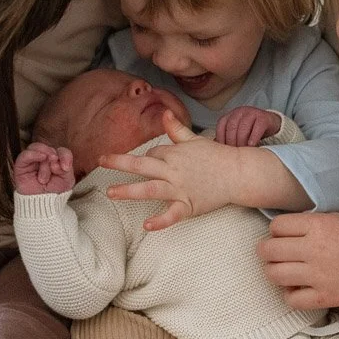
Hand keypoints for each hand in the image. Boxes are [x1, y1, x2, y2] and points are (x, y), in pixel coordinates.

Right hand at [14, 142, 74, 194]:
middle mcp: (42, 158)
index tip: (66, 168)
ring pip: (36, 147)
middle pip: (48, 148)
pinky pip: (24, 155)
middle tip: (55, 169)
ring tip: (46, 174)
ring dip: (44, 158)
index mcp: (54, 160)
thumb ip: (66, 166)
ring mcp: (31, 161)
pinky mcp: (21, 166)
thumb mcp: (67, 180)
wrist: (42, 205)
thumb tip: (56, 158)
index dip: (65, 156)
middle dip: (53, 157)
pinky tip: (41, 157)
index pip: (60, 150)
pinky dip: (33, 154)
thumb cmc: (54, 192)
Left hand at [102, 109, 241, 230]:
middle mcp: (173, 170)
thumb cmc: (216, 156)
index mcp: (173, 154)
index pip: (150, 154)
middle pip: (142, 166)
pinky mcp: (189, 205)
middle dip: (119, 163)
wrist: (237, 173)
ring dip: (129, 191)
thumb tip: (165, 112)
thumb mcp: (195, 139)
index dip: (146, 158)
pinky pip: (172, 214)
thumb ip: (177, 128)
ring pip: (150, 189)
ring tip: (111, 193)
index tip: (152, 164)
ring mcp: (180, 189)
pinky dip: (160, 221)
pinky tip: (146, 226)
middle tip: (101, 161)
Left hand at [215, 106, 280, 146]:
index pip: (221, 125)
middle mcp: (240, 112)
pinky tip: (252, 145)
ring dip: (242, 141)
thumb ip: (228, 139)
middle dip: (231, 142)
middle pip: (231, 126)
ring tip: (243, 151)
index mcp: (231, 115)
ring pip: (243, 126)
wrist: (271, 124)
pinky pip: (257, 127)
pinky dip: (254, 137)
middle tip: (234, 154)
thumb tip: (217, 151)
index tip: (223, 151)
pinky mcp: (264, 117)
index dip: (221, 138)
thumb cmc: (251, 131)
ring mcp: (252, 113)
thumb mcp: (238, 133)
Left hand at [257, 212, 338, 309]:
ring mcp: (319, 276)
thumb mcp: (336, 218)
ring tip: (282, 269)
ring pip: (274, 275)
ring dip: (273, 271)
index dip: (275, 230)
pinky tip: (297, 288)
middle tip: (271, 253)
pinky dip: (289, 294)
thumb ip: (309, 222)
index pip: (276, 226)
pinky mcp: (325, 297)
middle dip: (265, 250)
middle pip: (268, 250)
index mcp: (319, 226)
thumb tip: (281, 229)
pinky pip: (291, 300)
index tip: (280, 235)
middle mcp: (315, 250)